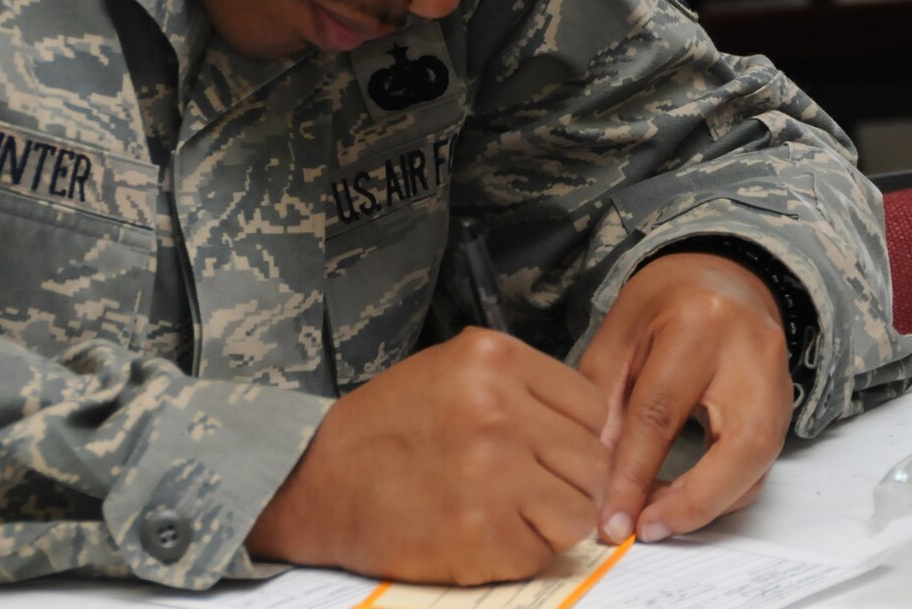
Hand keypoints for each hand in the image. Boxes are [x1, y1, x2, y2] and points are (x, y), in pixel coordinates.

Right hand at [246, 327, 609, 584]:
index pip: (591, 406)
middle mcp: (499, 410)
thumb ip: (520, 385)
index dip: (577, 435)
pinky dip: (523, 550)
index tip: (552, 451)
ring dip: (553, 519)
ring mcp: (493, 474)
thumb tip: (587, 425)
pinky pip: (544, 552)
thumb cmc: (388, 427)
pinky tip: (486, 533)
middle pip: (593, 460)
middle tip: (535, 489)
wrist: (319, 482)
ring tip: (512, 511)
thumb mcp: (453, 370)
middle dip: (572, 481)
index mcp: (494, 359)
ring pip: (579, 511)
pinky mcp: (482, 534)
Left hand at [578, 250, 793, 545]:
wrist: (723, 275)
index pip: (662, 414)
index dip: (632, 476)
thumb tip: (599, 482)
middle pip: (738, 449)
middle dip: (691, 504)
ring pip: (757, 465)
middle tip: (646, 530)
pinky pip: (760, 466)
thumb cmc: (664, 304)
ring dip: (707, 504)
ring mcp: (780, 380)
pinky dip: (722, 493)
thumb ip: (603, 402)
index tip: (610, 521)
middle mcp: (752, 351)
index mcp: (699, 322)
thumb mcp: (619, 334)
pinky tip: (682, 498)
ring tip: (656, 517)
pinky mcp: (788, 406)